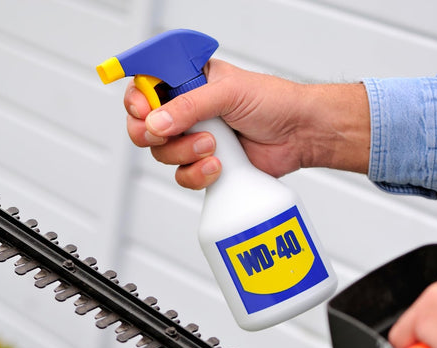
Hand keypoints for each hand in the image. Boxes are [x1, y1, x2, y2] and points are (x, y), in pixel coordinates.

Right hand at [124, 59, 369, 188]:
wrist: (299, 134)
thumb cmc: (273, 102)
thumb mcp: (229, 92)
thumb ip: (190, 106)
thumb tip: (156, 122)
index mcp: (189, 82)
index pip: (146, 87)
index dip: (137, 100)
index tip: (144, 109)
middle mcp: (188, 111)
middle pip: (144, 126)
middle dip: (155, 133)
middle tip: (169, 133)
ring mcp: (195, 139)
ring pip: (163, 154)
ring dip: (184, 153)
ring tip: (213, 145)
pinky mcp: (206, 164)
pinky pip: (184, 176)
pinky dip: (197, 174)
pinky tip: (218, 166)